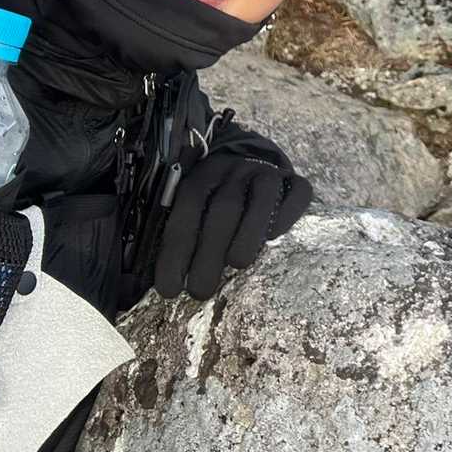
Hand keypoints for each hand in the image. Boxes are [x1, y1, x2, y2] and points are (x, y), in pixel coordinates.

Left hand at [154, 154, 311, 299]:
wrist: (252, 160)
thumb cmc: (214, 199)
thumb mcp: (190, 207)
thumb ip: (177, 235)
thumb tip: (154, 283)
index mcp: (202, 175)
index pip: (187, 208)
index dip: (176, 249)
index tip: (169, 289)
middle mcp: (235, 170)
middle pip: (225, 207)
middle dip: (210, 251)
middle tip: (200, 291)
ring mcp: (267, 172)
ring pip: (262, 198)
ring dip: (248, 233)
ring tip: (237, 265)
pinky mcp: (295, 181)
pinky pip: (297, 193)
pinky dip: (287, 214)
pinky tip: (274, 236)